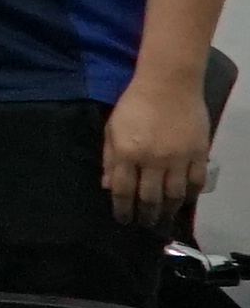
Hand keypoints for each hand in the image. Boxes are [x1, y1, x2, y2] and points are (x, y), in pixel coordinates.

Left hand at [104, 67, 218, 226]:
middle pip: (150, 198)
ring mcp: (178, 157)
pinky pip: (196, 182)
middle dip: (146, 215)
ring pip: (175, 195)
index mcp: (127, 153)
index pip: (124, 191)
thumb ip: (109, 159)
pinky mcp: (198, 153)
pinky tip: (184, 200)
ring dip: (169, 210)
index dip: (123, 210)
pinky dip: (191, 195)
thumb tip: (108, 187)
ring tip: (164, 217)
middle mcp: (153, 159)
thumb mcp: (112, 129)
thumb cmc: (134, 104)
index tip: (123, 220)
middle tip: (144, 223)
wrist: (168, 84)